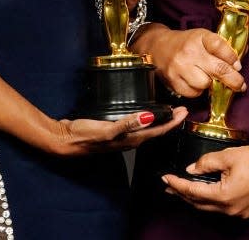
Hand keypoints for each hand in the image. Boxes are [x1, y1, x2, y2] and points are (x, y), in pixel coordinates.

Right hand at [52, 106, 187, 154]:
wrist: (63, 139)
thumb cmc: (84, 136)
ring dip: (160, 119)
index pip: (158, 131)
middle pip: (156, 130)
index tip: (185, 111)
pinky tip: (142, 112)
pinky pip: (135, 123)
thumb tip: (149, 117)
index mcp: (131, 140)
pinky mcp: (114, 129)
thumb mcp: (107, 129)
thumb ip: (127, 124)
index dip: (173, 122)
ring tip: (169, 109)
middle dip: (171, 120)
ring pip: (147, 127)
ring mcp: (122, 135)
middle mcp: (129, 139)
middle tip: (182, 108)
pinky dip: (144, 117)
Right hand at [134, 26, 243, 97]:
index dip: (232, 57)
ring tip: (206, 77)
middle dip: (234, 80)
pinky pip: (193, 93)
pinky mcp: (173, 81)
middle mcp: (190, 51)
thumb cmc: (186, 44)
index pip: (220, 46)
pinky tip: (194, 82)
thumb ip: (222, 46)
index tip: (238, 66)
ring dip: (210, 84)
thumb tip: (242, 56)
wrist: (157, 47)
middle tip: (240, 85)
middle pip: (219, 70)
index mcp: (200, 37)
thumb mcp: (203, 37)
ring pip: (206, 84)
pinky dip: (197, 90)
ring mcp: (180, 67)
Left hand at [162, 138, 248, 217]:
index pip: (192, 192)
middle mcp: (231, 209)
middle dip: (183, 194)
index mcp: (223, 196)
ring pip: (211, 208)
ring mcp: (240, 212)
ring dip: (197, 199)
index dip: (177, 184)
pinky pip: (224, 208)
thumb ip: (206, 162)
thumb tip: (192, 169)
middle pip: (200, 204)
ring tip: (185, 190)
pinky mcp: (248, 210)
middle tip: (170, 186)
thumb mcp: (228, 156)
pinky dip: (213, 200)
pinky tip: (208, 192)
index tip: (165, 179)